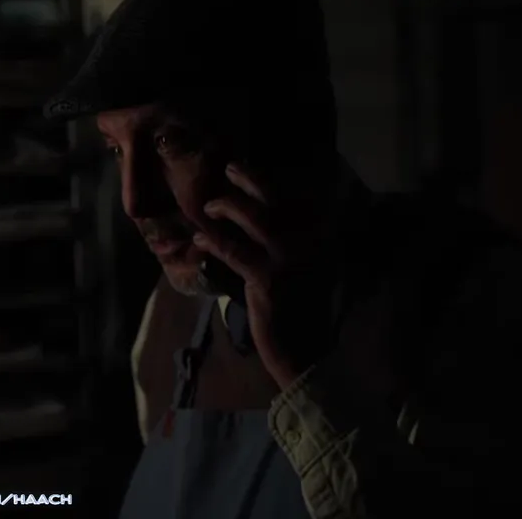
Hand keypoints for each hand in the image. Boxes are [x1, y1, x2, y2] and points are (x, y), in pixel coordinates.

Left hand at [191, 163, 331, 388]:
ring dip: (225, 206)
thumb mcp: (303, 270)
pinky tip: (200, 239)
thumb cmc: (299, 311)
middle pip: (274, 198)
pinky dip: (213, 240)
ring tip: (209, 208)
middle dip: (248, 178)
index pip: (293, 198)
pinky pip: (232, 249)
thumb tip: (258, 216)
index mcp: (321, 238)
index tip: (246, 171)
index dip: (267, 181)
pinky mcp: (268, 278)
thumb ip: (287, 244)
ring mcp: (290, 259)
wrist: (306, 353)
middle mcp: (310, 242)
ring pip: (252, 217)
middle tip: (228, 169)